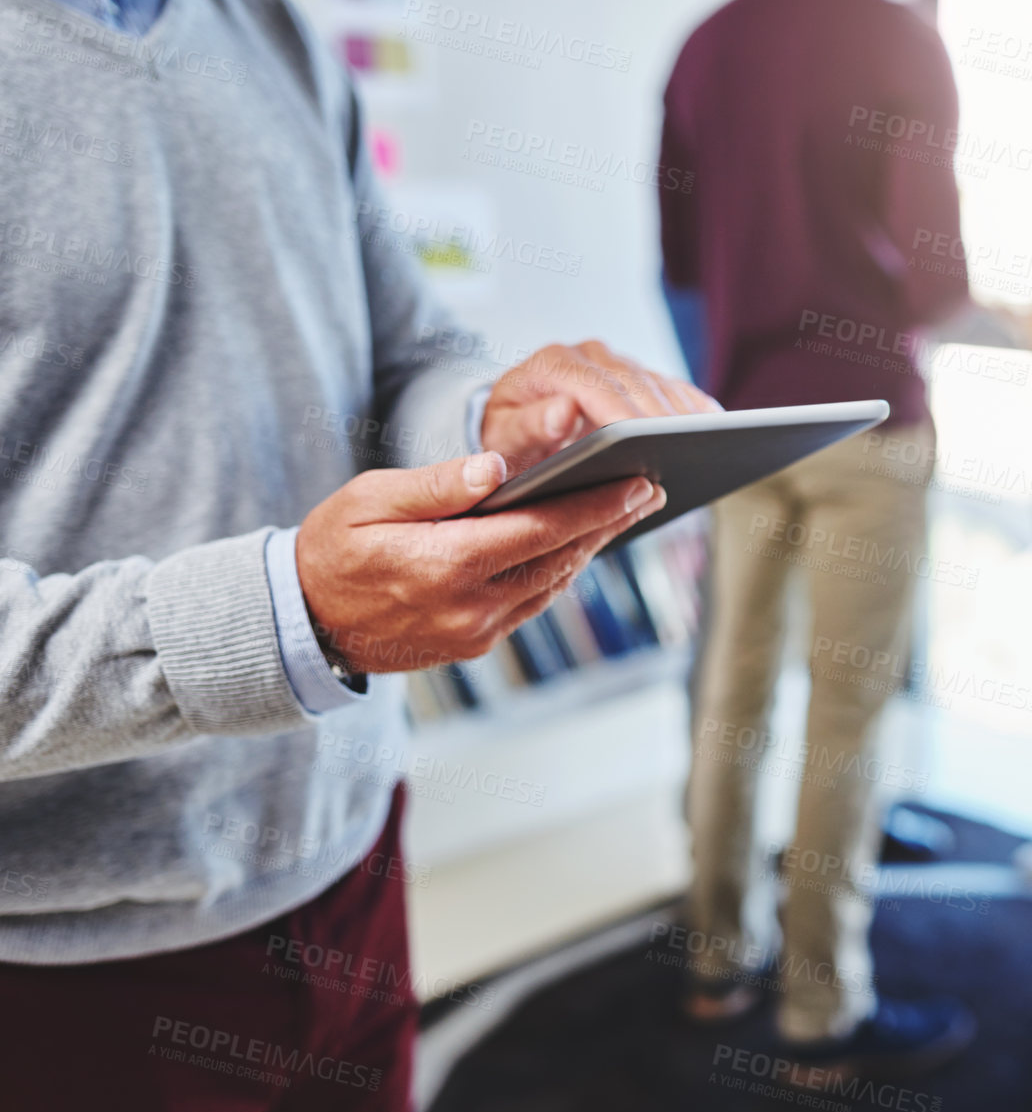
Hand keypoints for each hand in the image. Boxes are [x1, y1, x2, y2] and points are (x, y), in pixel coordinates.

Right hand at [297, 451, 666, 672]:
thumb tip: (493, 467)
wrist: (302, 623)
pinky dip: (560, 569)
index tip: (637, 482)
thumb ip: (435, 485)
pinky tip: (579, 541)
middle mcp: (468, 607)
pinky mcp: (475, 644)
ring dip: (591, 546)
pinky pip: (532, 602)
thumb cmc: (331, 548)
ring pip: (552, 583)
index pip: (539, 530)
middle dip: (608, 522)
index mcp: (443, 565)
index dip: (595, 506)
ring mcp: (475, 632)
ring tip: (626, 508)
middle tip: (649, 486)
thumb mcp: (366, 500)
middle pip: (559, 559)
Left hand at [480, 340, 719, 474]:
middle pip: (632, 383)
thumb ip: (528, 426)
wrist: (515, 424)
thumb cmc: (508, 437)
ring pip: (656, 383)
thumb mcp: (504, 438)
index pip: (593, 385)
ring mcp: (615, 363)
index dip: (620, 412)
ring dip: (682, 412)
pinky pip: (670, 387)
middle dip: (658, 416)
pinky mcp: (636, 376)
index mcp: (552, 364)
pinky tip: (714, 424)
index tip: (642, 438)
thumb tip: (562, 411)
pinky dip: (692, 406)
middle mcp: (587, 355)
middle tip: (685, 447)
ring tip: (708, 441)